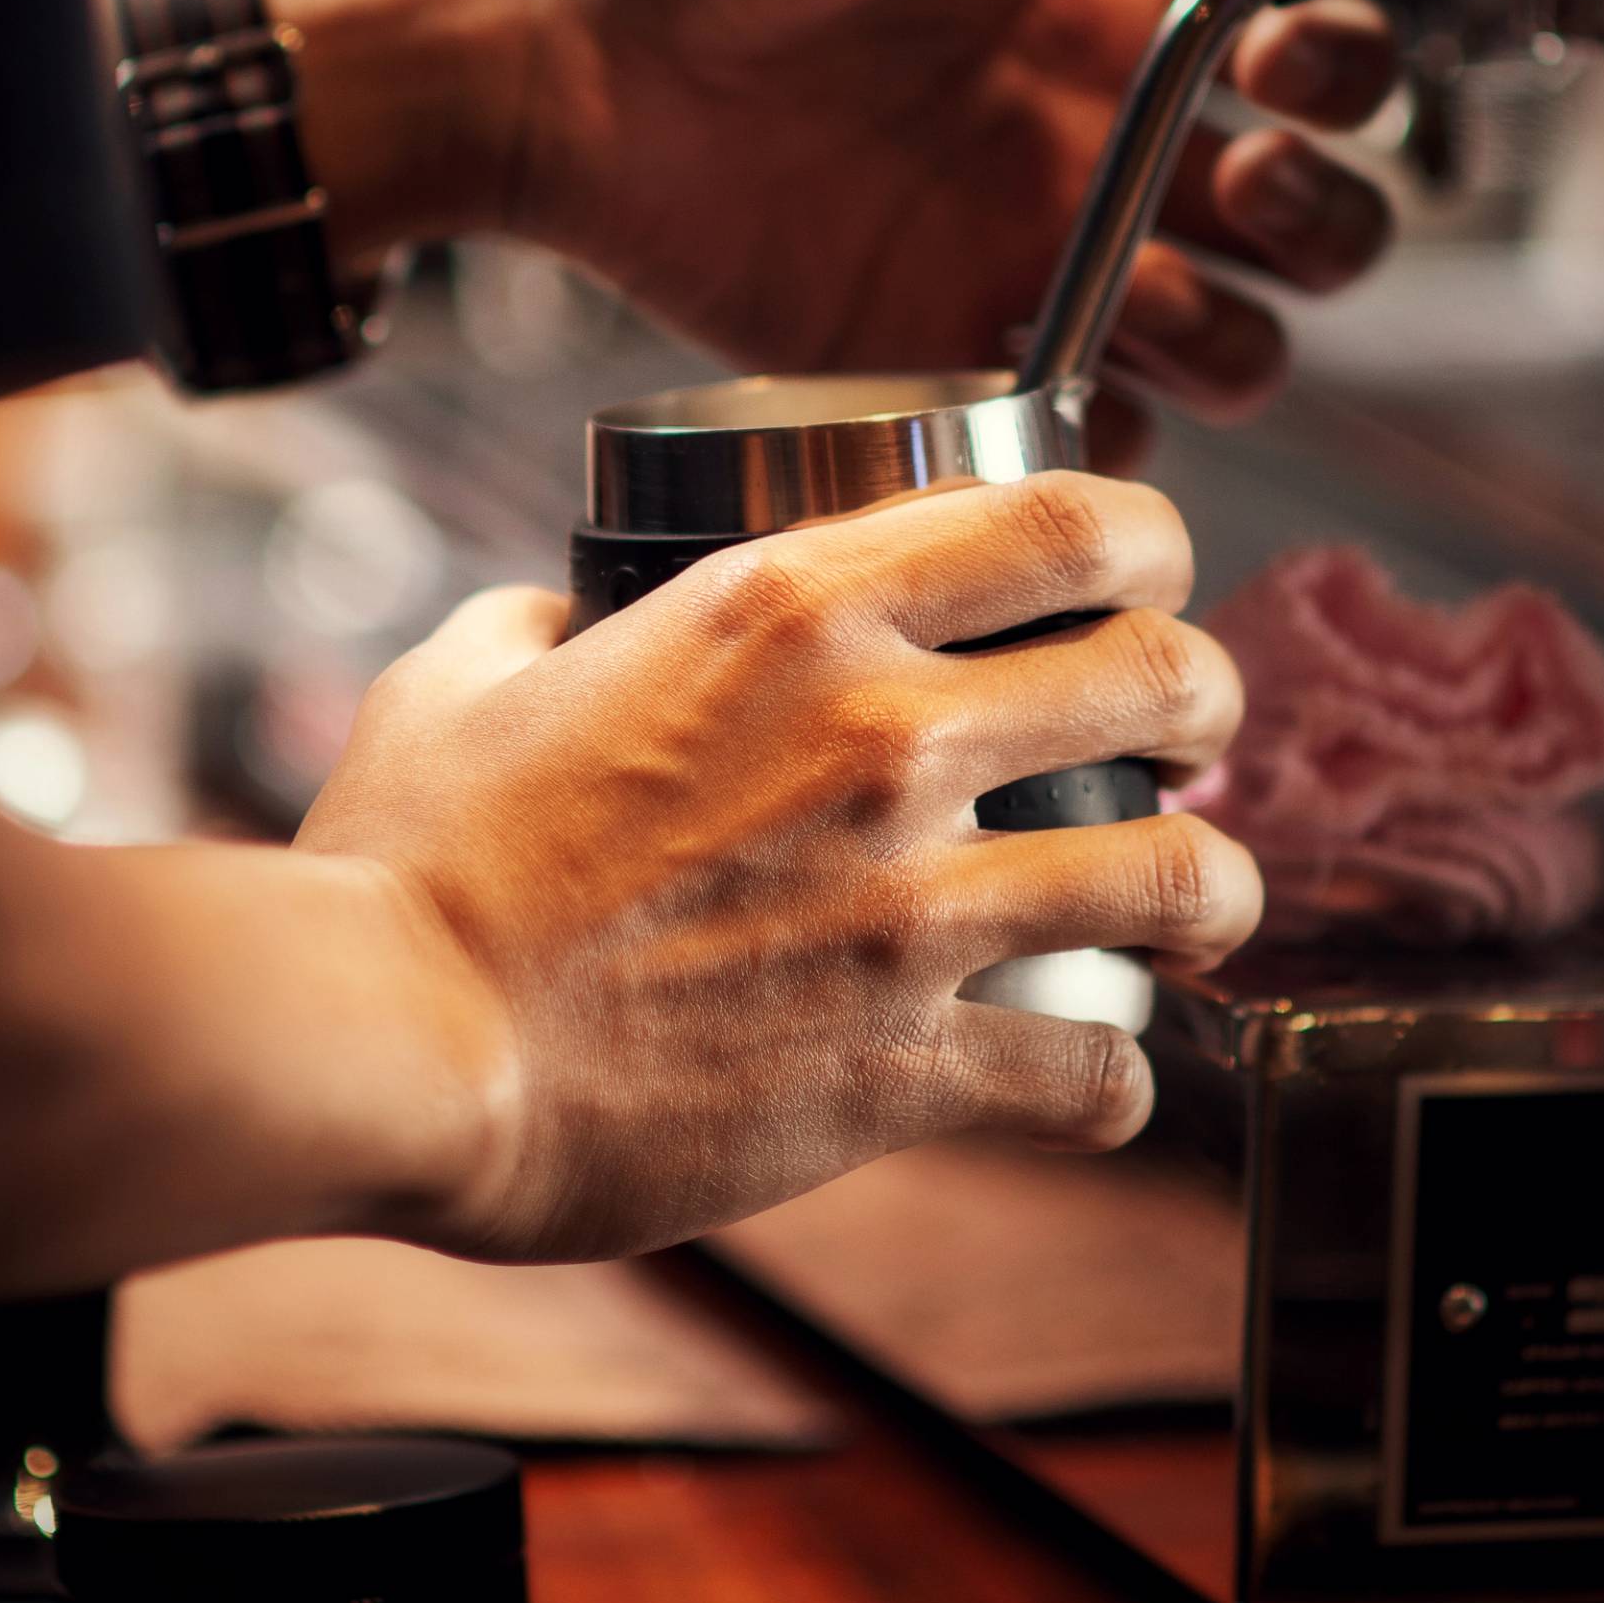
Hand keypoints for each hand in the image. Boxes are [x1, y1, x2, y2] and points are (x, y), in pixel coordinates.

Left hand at [248, 0, 1398, 451]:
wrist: (542, 43)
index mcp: (1111, 3)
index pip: (1304, 58)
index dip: (1342, 75)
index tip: (1292, 70)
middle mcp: (1092, 142)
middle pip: (1302, 227)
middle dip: (1323, 225)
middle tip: (1246, 190)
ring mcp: (1022, 264)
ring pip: (1223, 347)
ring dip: (1237, 342)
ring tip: (1150, 298)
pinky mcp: (934, 361)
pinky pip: (1073, 440)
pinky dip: (1106, 449)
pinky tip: (1068, 403)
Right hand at [296, 472, 1261, 1262]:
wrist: (387, 1044)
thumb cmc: (408, 868)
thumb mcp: (457, 681)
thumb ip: (539, 626)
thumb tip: (559, 617)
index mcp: (791, 612)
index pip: (1064, 519)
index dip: (1147, 538)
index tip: (1147, 575)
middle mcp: (880, 738)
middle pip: (1164, 674)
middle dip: (1207, 700)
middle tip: (1187, 737)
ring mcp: (906, 907)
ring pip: (1181, 874)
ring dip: (1215, 889)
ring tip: (1203, 908)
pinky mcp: (899, 1067)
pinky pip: (1092, 1070)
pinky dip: (1117, 1083)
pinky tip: (1102, 1082)